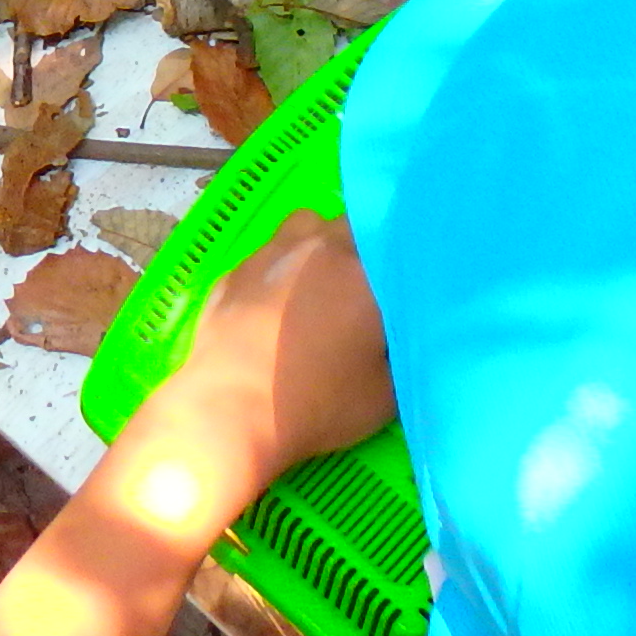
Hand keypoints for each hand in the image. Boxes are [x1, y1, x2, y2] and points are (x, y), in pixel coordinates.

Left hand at [149, 215, 395, 493]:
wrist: (230, 411)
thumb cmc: (317, 403)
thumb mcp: (387, 393)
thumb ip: (403, 352)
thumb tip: (402, 331)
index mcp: (360, 269)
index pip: (394, 237)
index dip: (402, 256)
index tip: (404, 282)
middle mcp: (315, 247)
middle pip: (348, 223)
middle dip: (360, 248)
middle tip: (364, 289)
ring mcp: (269, 254)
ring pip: (303, 226)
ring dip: (316, 244)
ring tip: (318, 284)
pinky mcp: (233, 272)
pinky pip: (267, 254)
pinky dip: (278, 269)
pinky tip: (274, 305)